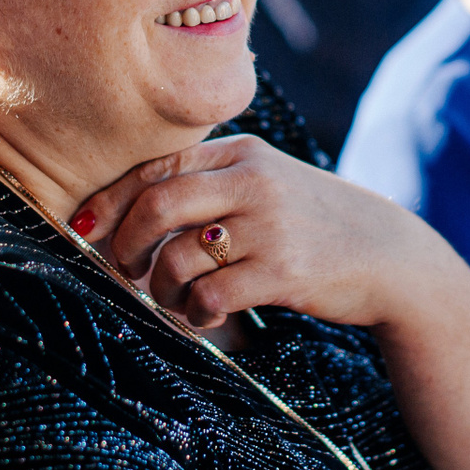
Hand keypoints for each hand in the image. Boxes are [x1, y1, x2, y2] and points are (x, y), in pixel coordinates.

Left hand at [77, 134, 451, 331]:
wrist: (388, 254)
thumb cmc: (311, 222)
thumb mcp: (267, 182)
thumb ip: (210, 183)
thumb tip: (126, 210)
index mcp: (242, 153)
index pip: (157, 167)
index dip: (109, 199)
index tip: (80, 226)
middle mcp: (254, 182)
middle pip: (157, 206)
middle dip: (125, 244)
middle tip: (125, 269)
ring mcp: (270, 226)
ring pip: (178, 257)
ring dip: (160, 288)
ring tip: (171, 298)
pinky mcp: (285, 272)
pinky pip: (211, 296)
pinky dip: (193, 312)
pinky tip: (201, 316)